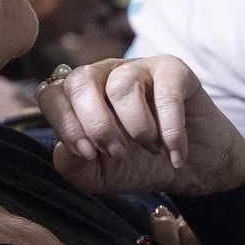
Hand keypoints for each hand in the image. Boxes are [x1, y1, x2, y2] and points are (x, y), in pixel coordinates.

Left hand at [37, 56, 244, 196]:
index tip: (88, 154)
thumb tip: (65, 148)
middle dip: (96, 124)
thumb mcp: (100, 175)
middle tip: (118, 153)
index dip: (63, 123)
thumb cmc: (139, 164)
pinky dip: (170, 129)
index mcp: (79, 97)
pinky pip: (165, 90)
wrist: (192, 166)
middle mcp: (104, 75)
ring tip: (151, 149)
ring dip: (137, 127)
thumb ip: (73, 166)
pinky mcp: (174, 70)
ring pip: (122, 84)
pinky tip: (174, 154)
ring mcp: (139, 68)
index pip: (51, 93)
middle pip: (81, 80)